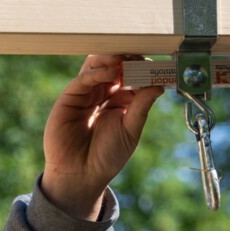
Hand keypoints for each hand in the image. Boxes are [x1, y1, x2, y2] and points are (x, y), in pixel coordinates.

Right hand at [41, 54, 164, 219]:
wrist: (81, 175)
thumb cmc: (107, 156)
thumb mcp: (130, 129)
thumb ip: (141, 106)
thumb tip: (159, 85)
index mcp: (121, 100)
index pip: (132, 76)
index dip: (142, 69)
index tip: (155, 64)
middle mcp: (103, 93)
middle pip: (114, 67)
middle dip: (127, 59)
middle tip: (139, 55)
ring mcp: (86, 94)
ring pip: (97, 67)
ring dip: (112, 59)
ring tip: (125, 59)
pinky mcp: (70, 98)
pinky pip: (83, 79)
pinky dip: (98, 73)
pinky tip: (112, 72)